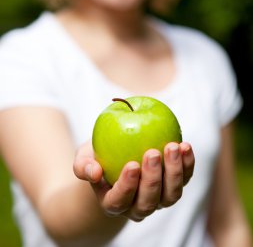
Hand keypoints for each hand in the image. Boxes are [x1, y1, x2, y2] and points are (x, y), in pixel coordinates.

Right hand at [73, 141, 193, 221]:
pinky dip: (188, 164)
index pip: (120, 201)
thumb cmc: (98, 157)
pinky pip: (185, 178)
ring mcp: (159, 198)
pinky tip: (185, 145)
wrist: (116, 156)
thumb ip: (83, 166)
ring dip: (174, 172)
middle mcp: (138, 206)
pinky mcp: (174, 185)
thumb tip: (94, 172)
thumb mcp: (84, 158)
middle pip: (148, 201)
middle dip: (153, 178)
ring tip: (173, 146)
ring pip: (171, 195)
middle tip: (153, 152)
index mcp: (114, 203)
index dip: (127, 187)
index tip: (132, 165)